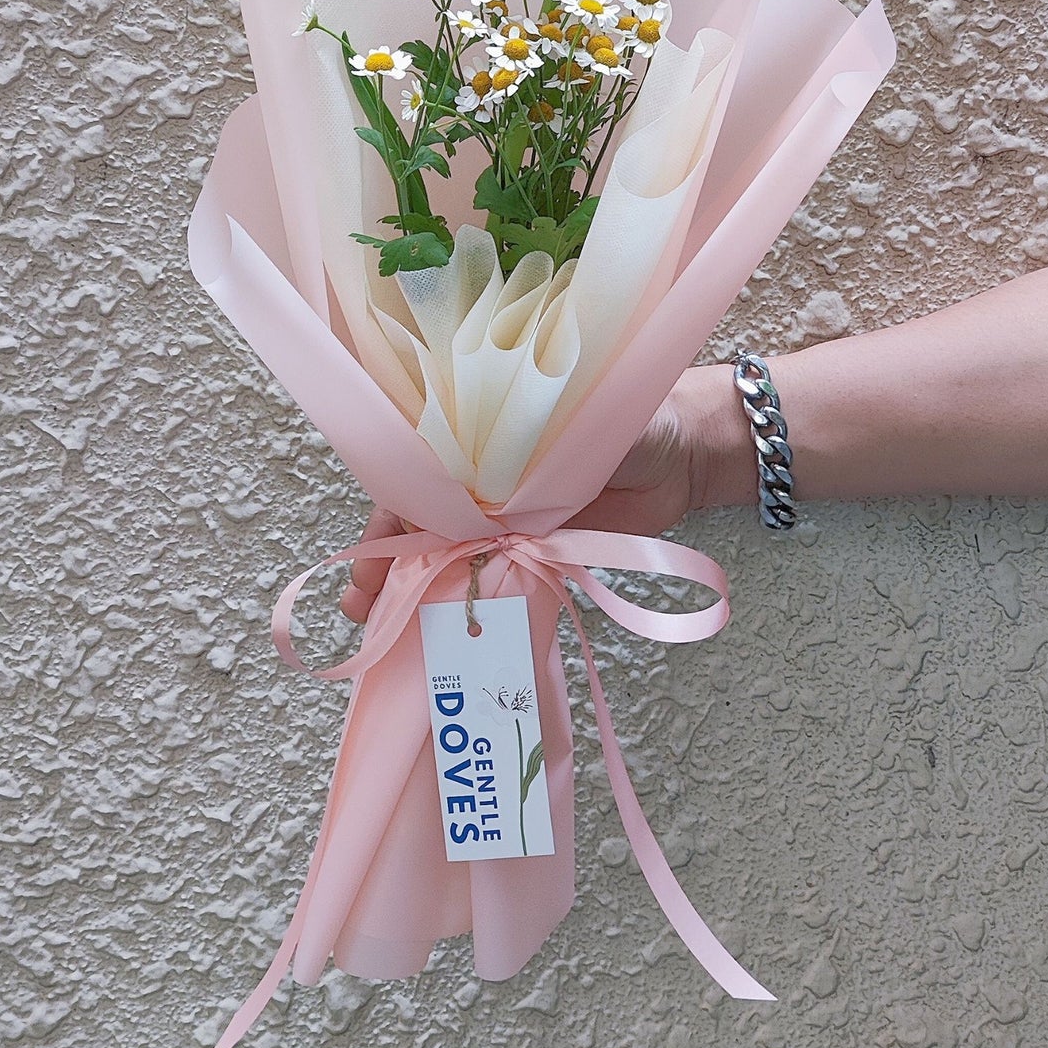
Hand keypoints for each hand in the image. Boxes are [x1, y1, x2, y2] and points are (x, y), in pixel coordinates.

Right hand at [339, 379, 701, 623]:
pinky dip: (472, 603)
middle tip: (361, 608)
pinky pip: (499, 578)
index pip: (414, 477)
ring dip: (417, 592)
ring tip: (385, 630)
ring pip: (451, 557)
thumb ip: (515, 462)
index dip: (387, 518)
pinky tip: (445, 631)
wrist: (686, 451)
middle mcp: (483, 478)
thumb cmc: (623, 415)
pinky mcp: (539, 550)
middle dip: (387, 564)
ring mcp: (509, 517)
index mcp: (478, 434)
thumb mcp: (560, 429)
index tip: (367, 554)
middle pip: (420, 523)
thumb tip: (470, 501)